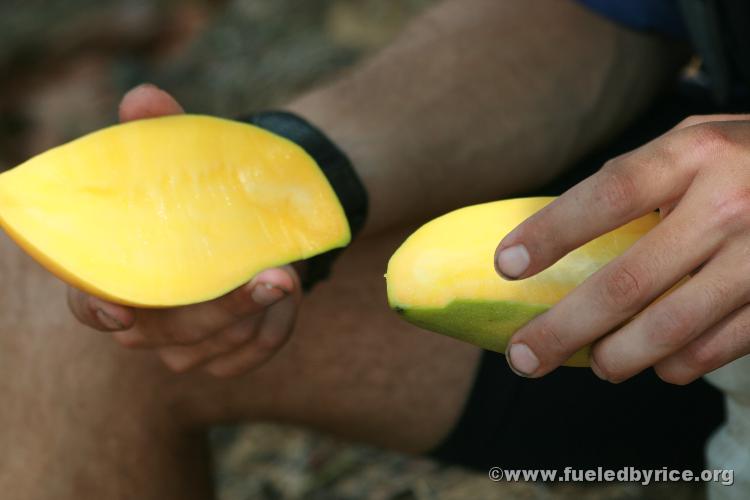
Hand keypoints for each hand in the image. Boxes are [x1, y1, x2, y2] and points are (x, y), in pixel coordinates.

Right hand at [67, 83, 301, 377]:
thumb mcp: (184, 160)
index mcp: (116, 275)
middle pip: (171, 331)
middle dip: (227, 306)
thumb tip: (143, 99)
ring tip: (290, 269)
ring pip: (220, 344)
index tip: (122, 310)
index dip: (96, 309)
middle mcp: (143, 321)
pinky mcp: (222, 359)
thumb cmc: (200, 195)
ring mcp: (182, 347)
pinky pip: (251, 353)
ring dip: (264, 309)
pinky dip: (279, 325)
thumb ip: (161, 131)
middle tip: (277, 276)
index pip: (87, 302)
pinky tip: (289, 295)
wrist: (247, 227)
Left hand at [495, 114, 749, 383]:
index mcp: (693, 155)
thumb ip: (636, 178)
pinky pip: (715, 348)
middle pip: (626, 282)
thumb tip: (557, 233)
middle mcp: (729, 203)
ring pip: (669, 328)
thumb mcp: (692, 144)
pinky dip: (675, 365)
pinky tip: (654, 364)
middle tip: (523, 358)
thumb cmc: (742, 158)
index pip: (607, 196)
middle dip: (563, 329)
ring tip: (592, 364)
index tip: (507, 266)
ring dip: (615, 357)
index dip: (551, 234)